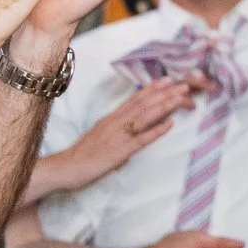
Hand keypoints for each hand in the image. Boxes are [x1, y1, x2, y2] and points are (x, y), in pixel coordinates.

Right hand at [49, 78, 203, 190]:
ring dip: (165, 106)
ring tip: (181, 98)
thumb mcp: (101, 135)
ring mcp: (117, 136)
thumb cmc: (83, 154)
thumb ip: (117, 128)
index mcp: (110, 118)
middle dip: (165, 93)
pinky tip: (170, 125)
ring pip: (144, 117)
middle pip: (143, 104)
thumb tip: (133, 125)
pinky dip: (156, 131)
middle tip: (184, 84)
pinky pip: (140, 139)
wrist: (64, 168)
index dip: (152, 89)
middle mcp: (115, 122)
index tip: (167, 80)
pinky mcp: (119, 151)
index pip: (134, 100)